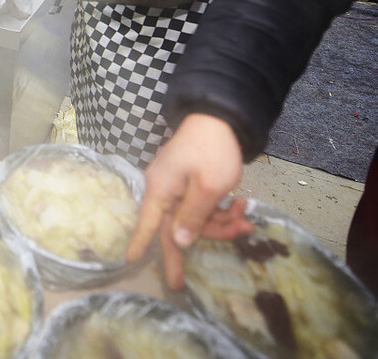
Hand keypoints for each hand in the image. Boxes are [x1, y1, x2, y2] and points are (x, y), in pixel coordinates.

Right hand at [125, 114, 252, 288]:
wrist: (219, 115)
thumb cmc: (212, 150)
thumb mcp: (208, 187)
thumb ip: (192, 217)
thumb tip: (177, 241)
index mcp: (161, 192)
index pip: (148, 226)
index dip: (140, 245)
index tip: (130, 262)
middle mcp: (164, 190)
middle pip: (180, 226)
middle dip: (213, 233)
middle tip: (244, 231)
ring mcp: (176, 185)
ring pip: (195, 216)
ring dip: (222, 220)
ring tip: (246, 213)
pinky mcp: (188, 181)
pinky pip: (200, 204)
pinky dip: (220, 208)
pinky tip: (240, 203)